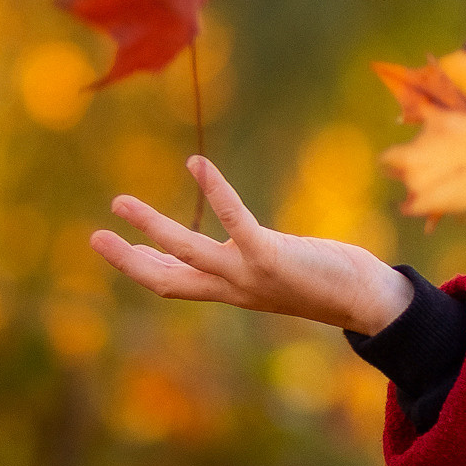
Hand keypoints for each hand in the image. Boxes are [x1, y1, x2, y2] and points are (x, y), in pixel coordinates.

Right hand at [91, 157, 414, 335]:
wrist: (370, 302)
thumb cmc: (332, 282)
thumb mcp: (281, 273)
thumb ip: (254, 261)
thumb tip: (241, 244)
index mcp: (235, 291)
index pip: (177, 284)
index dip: (144, 267)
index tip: (120, 248)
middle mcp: (236, 288)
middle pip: (168, 280)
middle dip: (129, 261)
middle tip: (95, 236)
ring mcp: (250, 275)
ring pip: (187, 252)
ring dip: (151, 227)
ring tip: (119, 201)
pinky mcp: (270, 257)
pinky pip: (233, 220)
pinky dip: (215, 190)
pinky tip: (196, 163)